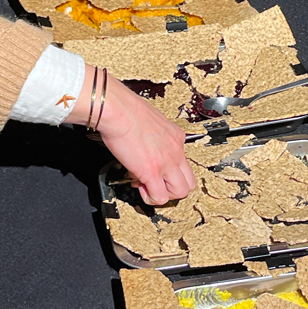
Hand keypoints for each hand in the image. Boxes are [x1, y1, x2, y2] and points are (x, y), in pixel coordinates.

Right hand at [97, 77, 195, 204]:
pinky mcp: (151, 172)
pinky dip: (151, 198)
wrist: (118, 110)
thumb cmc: (127, 110)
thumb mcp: (151, 120)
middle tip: (156, 183)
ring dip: (164, 194)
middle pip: (189, 181)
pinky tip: (140, 187)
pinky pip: (160, 197)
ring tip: (148, 186)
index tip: (156, 169)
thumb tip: (147, 144)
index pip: (185, 163)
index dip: (170, 171)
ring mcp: (166, 163)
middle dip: (173, 187)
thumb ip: (155, 135)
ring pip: (181, 192)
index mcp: (177, 137)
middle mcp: (176, 150)